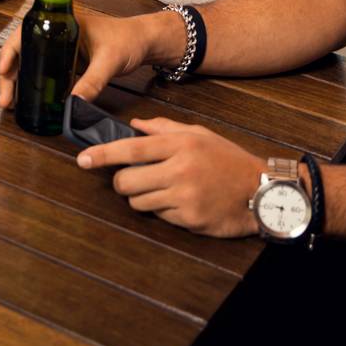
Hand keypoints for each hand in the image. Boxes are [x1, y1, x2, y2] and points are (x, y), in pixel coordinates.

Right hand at [0, 7, 152, 108]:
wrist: (146, 42)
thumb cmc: (128, 40)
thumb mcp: (109, 61)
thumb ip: (93, 81)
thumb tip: (73, 104)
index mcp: (62, 21)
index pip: (25, 33)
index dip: (9, 51)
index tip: (3, 70)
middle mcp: (56, 32)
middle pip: (22, 51)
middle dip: (8, 75)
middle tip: (5, 100)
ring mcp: (60, 47)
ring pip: (30, 62)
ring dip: (17, 81)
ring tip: (11, 103)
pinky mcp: (66, 60)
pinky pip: (43, 70)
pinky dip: (33, 83)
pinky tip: (28, 99)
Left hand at [77, 118, 263, 238]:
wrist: (263, 191)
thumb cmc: (228, 160)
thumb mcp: (199, 134)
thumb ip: (164, 128)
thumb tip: (134, 125)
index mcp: (180, 145)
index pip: (131, 148)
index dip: (103, 154)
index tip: (82, 159)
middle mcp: (180, 170)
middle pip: (126, 181)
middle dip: (122, 182)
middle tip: (133, 179)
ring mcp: (184, 197)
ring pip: (138, 202)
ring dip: (142, 198)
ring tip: (161, 190)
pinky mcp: (190, 220)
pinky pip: (160, 217)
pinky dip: (164, 211)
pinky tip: (181, 203)